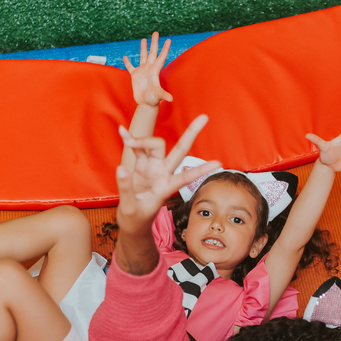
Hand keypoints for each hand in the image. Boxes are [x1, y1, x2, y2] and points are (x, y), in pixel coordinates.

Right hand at [115, 114, 218, 235]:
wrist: (131, 223)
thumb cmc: (135, 219)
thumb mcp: (129, 209)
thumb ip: (126, 188)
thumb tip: (122, 168)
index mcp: (166, 188)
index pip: (186, 177)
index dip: (201, 170)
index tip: (219, 163)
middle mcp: (163, 174)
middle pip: (179, 150)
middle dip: (191, 133)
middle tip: (205, 117)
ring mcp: (152, 168)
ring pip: (154, 145)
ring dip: (141, 140)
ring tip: (127, 140)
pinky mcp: (141, 165)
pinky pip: (137, 148)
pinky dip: (129, 139)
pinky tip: (122, 131)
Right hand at [123, 32, 173, 107]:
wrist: (145, 104)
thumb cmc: (153, 100)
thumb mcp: (158, 96)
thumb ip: (164, 95)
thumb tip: (171, 99)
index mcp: (155, 71)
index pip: (161, 57)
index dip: (165, 48)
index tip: (169, 39)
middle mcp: (149, 68)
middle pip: (152, 52)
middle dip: (154, 42)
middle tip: (156, 32)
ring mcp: (142, 71)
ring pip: (143, 56)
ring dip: (143, 48)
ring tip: (144, 39)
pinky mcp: (135, 76)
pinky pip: (130, 67)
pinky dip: (127, 62)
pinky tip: (125, 57)